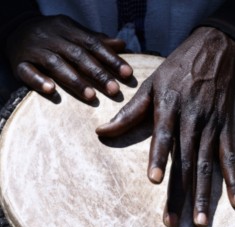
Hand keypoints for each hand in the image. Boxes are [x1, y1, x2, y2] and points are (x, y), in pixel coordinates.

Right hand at [5, 15, 132, 100]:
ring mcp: (35, 50)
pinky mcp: (20, 63)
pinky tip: (52, 91)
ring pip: (56, 64)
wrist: (15, 29)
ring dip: (74, 80)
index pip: (93, 44)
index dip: (110, 59)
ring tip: (91, 96)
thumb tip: (122, 44)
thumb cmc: (52, 35)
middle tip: (114, 90)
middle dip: (98, 73)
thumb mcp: (73, 32)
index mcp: (68, 29)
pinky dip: (39, 81)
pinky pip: (28, 71)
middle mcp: (52, 38)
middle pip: (78, 55)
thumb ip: (96, 40)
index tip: (127, 74)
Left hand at [96, 27, 234, 226]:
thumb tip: (101, 132)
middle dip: (179, 193)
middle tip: (172, 222)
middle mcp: (192, 121)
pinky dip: (234, 180)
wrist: (214, 50)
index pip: (164, 136)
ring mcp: (211, 127)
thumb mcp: (149, 84)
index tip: (155, 180)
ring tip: (201, 222)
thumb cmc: (177, 69)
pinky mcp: (226, 129)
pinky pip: (230, 158)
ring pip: (207, 166)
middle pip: (185, 161)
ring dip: (204, 195)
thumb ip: (128, 112)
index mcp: (170, 109)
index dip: (159, 157)